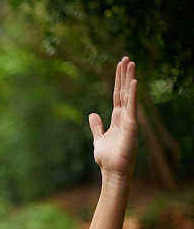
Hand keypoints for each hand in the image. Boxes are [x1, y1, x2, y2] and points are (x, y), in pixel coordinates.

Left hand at [89, 57, 137, 180]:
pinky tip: (134, 82)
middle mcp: (124, 116)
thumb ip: (96, 126)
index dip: (118, 80)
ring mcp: (129, 120)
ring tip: (130, 62)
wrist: (113, 170)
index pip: (117, 95)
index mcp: (117, 117)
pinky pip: (132, 107)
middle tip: (126, 58)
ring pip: (129, 95)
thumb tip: (93, 114)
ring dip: (129, 79)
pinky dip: (133, 95)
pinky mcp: (131, 126)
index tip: (119, 66)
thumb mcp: (98, 138)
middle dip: (124, 75)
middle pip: (124, 91)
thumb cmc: (107, 157)